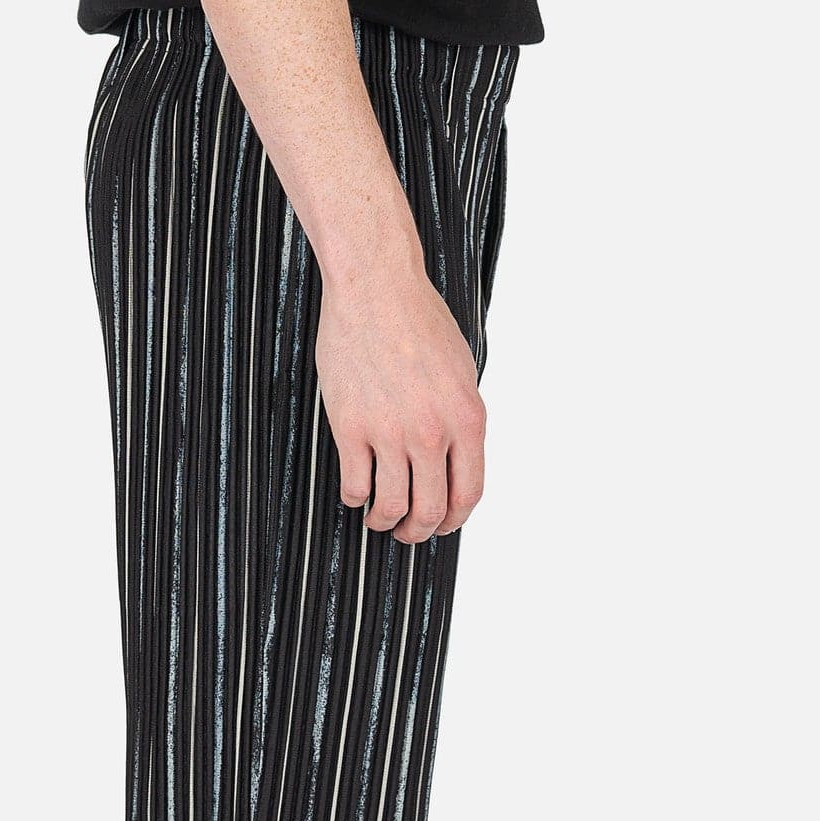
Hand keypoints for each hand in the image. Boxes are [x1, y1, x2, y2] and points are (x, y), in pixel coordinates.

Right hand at [315, 256, 486, 545]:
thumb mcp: (462, 371)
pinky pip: (355, 484)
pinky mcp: (351, 427)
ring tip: (378, 518)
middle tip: (407, 532)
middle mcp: (432, 432)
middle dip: (418, 532)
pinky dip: (355, 497)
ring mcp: (390, 432)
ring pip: (390, 506)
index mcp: (467, 419)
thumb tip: (455, 459)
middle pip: (429, 509)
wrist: (376, 288)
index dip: (454, 520)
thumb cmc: (418, 321)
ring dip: (384, 521)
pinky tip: (355, 490)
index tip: (441, 526)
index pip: (468, 494)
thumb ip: (462, 419)